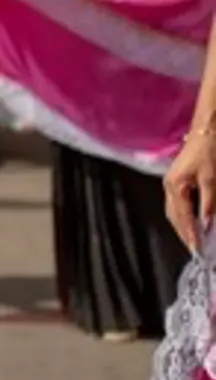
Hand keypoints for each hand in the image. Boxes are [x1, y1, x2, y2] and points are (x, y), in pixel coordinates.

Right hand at [166, 128, 215, 249]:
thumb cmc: (208, 151)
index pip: (183, 217)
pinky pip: (176, 204)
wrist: (206, 131)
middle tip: (195, 249)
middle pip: (174, 216)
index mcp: (175, 186)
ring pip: (173, 211)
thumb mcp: (212, 179)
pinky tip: (191, 221)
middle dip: (183, 233)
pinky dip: (182, 216)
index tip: (198, 249)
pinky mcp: (176, 181)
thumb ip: (208, 203)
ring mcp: (170, 183)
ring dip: (182, 226)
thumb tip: (207, 222)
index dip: (190, 234)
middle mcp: (169, 186)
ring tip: (192, 239)